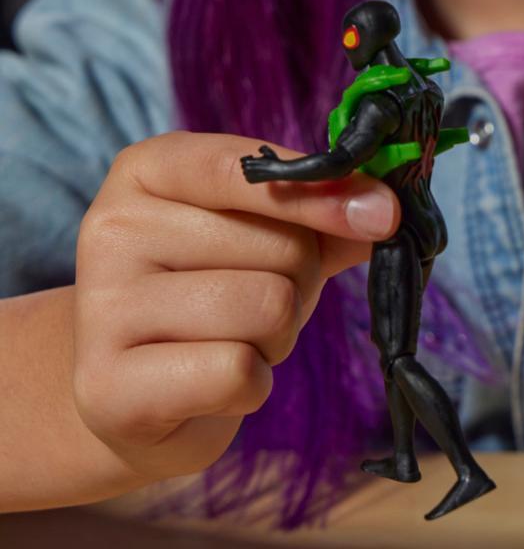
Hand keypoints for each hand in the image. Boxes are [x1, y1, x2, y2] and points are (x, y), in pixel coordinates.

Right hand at [73, 131, 399, 480]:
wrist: (134, 390)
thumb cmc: (214, 290)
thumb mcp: (267, 233)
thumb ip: (325, 212)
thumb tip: (384, 210)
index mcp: (149, 170)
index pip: (249, 167)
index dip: (325, 192)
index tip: (383, 213)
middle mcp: (113, 226)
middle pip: (280, 245)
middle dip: (299, 280)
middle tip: (256, 297)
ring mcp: (103, 307)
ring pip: (268, 307)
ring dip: (278, 334)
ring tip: (234, 337)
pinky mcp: (110, 388)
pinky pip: (240, 371)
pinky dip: (252, 383)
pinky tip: (214, 381)